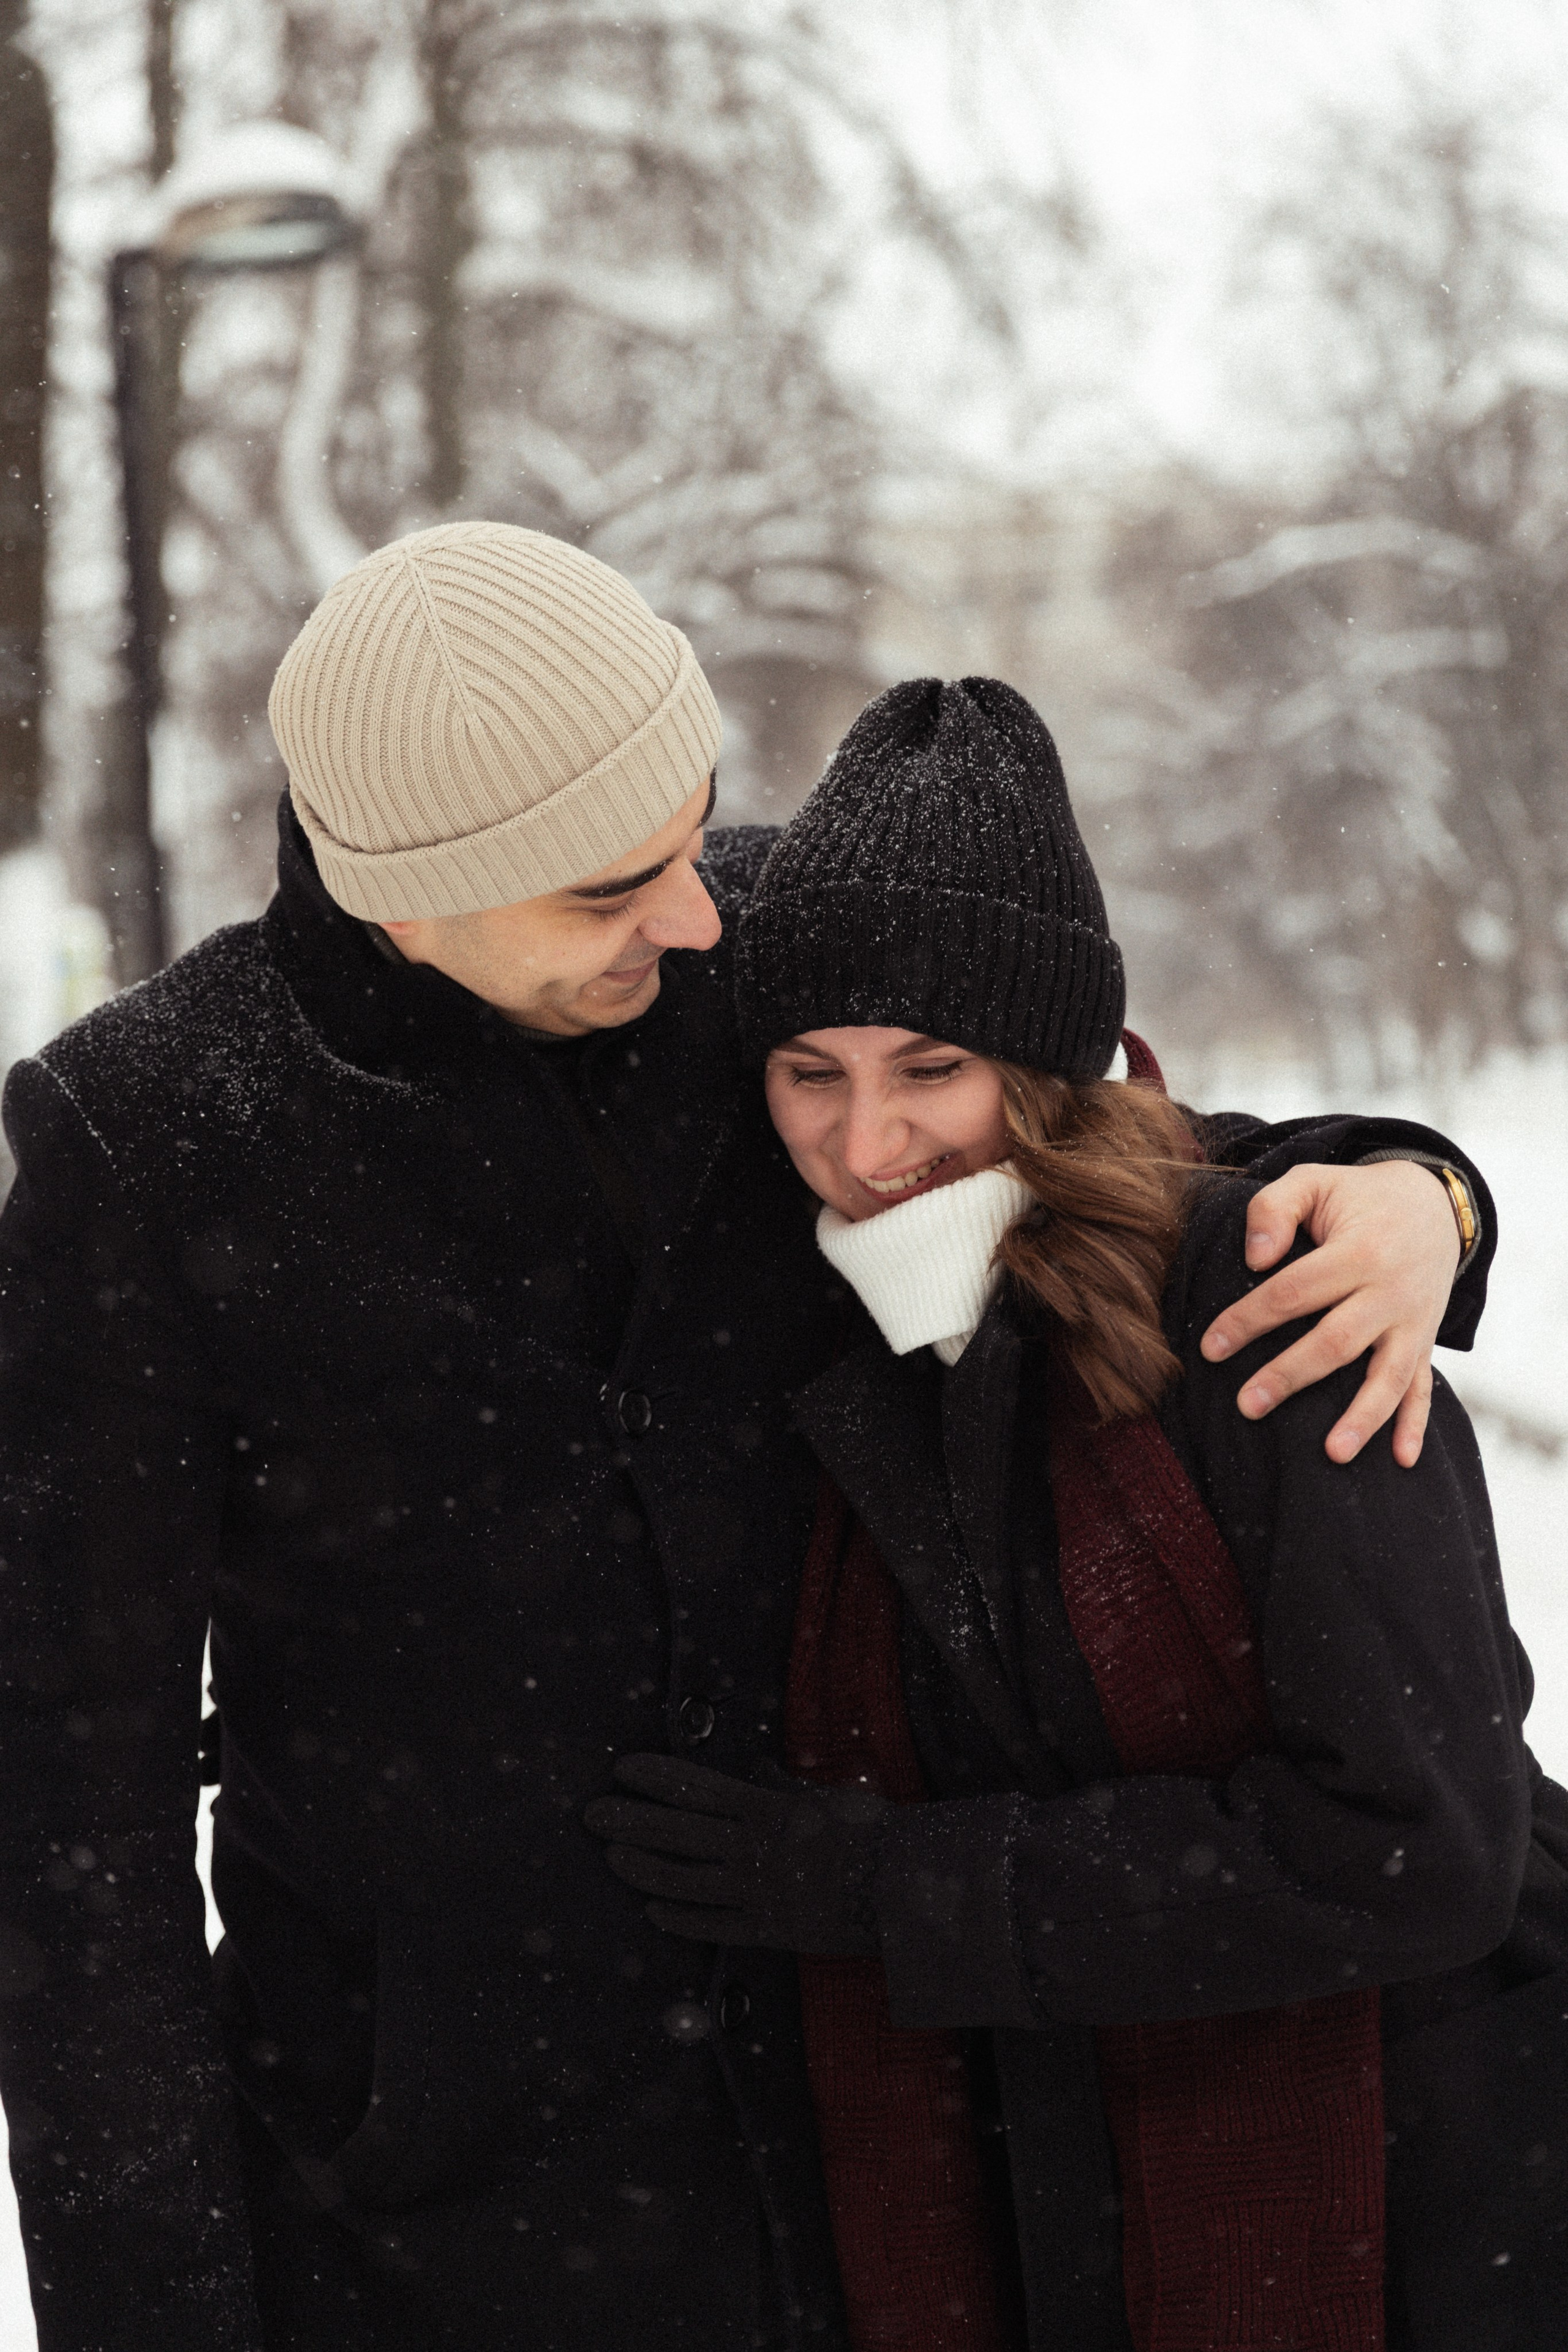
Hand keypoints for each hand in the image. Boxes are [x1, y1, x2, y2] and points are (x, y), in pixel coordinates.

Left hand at [583, 1753, 888, 1952]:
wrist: (906, 1891)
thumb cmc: (874, 1834)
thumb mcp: (829, 1798)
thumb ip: (787, 1791)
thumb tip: (759, 1776)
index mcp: (769, 1809)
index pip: (699, 1788)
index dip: (658, 1778)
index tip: (624, 1768)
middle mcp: (754, 1850)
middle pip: (680, 1833)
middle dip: (632, 1821)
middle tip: (593, 1814)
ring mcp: (758, 1893)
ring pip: (687, 1881)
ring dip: (646, 1869)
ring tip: (614, 1859)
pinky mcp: (768, 1930)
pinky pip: (714, 1926)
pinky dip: (681, 1919)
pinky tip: (654, 1912)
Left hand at [1200, 1160, 1460, 1467]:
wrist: (1434, 1205)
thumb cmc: (1356, 1198)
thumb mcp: (1314, 1180)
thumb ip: (1275, 1207)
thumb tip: (1254, 1259)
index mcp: (1358, 1251)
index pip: (1294, 1291)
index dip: (1249, 1319)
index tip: (1210, 1348)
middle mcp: (1389, 1291)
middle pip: (1336, 1340)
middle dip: (1290, 1376)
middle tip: (1247, 1405)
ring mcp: (1413, 1321)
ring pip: (1389, 1375)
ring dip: (1362, 1417)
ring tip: (1331, 1453)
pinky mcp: (1426, 1340)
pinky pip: (1425, 1387)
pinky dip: (1416, 1424)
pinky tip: (1403, 1460)